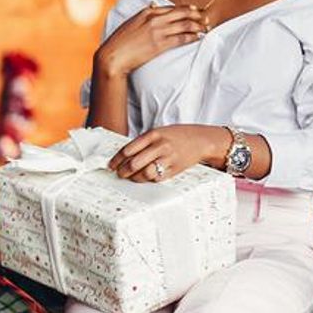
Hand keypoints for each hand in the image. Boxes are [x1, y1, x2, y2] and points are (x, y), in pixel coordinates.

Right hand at [96, 3, 209, 77]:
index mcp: (147, 12)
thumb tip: (154, 4)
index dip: (187, 9)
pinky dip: (192, 37)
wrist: (114, 56)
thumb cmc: (121, 41)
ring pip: (184, 25)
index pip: (172, 7)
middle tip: (206, 18)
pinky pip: (181, 38)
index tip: (196, 11)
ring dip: (198, 26)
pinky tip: (198, 37)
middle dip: (197, 16)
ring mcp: (158, 31)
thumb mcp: (131, 22)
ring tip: (206, 28)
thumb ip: (144, 13)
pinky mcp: (160, 44)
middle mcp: (154, 19)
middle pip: (182, 14)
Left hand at [108, 124, 228, 182]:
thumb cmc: (177, 136)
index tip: (111, 165)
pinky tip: (145, 177)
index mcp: (153, 135)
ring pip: (145, 173)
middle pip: (134, 163)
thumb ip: (143, 142)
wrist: (200, 140)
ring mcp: (168, 158)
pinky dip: (148, 180)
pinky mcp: (174, 169)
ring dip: (134, 178)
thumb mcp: (159, 132)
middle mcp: (160, 146)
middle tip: (119, 173)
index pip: (128, 149)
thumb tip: (125, 156)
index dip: (117, 159)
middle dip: (123, 171)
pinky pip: (157, 179)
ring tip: (131, 177)